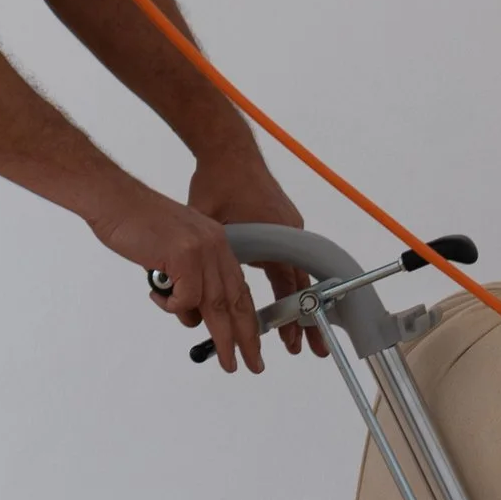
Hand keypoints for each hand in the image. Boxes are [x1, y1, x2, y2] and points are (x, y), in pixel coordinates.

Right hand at [95, 185, 263, 373]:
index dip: (247, 319)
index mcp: (218, 243)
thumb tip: (194, 316)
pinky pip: (185, 299)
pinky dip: (172, 306)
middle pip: (237, 301)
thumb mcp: (173, 254)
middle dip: (247, 338)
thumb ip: (188, 281)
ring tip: (226, 361)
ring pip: (217, 306)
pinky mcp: (184, 256)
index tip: (252, 343)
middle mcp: (216, 246)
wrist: (115, 200)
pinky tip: (157, 294)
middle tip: (253, 364)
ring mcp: (202, 250)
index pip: (239, 288)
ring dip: (221, 337)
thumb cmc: (136, 226)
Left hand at [190, 145, 324, 354]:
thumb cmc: (219, 180)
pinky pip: (286, 259)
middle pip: (300, 287)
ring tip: (293, 331)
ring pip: (293, 275)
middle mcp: (289, 234)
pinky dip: (285, 282)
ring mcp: (288, 228)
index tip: (294, 342)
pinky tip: (279, 298)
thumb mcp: (209, 223)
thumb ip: (206, 257)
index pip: (291, 288)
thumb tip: (192, 290)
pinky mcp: (281, 223)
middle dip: (303, 320)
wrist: (228, 149)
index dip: (292, 318)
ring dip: (292, 302)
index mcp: (276, 237)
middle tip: (309, 350)